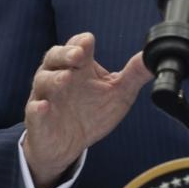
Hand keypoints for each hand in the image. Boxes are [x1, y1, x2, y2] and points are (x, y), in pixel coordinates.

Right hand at [22, 32, 151, 187]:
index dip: (81, 42)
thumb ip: (134, 75)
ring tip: (65, 79)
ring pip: (43, 80)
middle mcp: (60, 76)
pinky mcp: (38, 119)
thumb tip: (154, 57)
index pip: (77, 45)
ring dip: (53, 78)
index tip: (88, 43)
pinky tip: (43, 107)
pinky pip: (34, 111)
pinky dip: (38, 108)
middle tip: (78, 56)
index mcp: (79, 67)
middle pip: (55, 56)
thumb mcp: (118, 93)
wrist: (68, 145)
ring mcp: (46, 96)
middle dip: (65, 54)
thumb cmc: (92, 112)